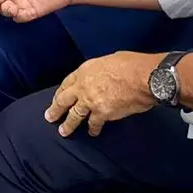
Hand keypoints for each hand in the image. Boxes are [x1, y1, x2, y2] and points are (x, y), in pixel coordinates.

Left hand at [45, 52, 162, 136]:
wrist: (143, 78)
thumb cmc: (131, 64)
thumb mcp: (109, 60)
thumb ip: (99, 70)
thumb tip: (101, 76)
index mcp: (85, 70)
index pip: (67, 82)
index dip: (61, 91)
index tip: (58, 98)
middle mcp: (83, 86)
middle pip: (64, 100)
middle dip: (55, 109)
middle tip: (49, 117)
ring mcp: (91, 101)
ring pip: (74, 116)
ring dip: (68, 125)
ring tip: (63, 131)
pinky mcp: (102, 114)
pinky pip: (94, 124)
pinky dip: (93, 129)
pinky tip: (92, 132)